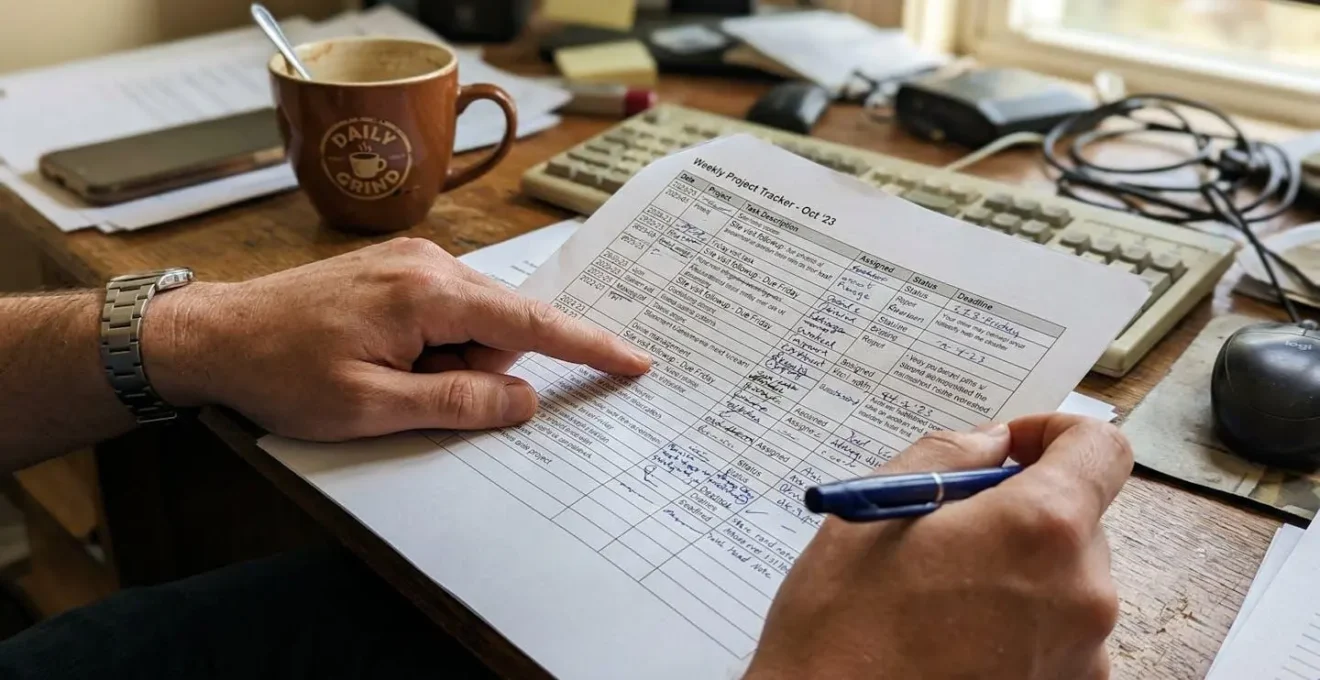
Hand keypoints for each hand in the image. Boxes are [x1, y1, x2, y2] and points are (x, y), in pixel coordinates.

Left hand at [141, 237, 650, 439]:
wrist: (213, 335)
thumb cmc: (282, 372)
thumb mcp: (371, 407)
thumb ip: (457, 403)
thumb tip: (524, 402)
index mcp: (428, 291)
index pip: (530, 323)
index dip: (587, 347)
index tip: (635, 361)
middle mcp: (429, 261)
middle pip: (501, 326)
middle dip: (480, 372)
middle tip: (412, 398)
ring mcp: (412, 261)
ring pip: (474, 324)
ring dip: (450, 363)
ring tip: (382, 381)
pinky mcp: (397, 270)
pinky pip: (447, 314)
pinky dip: (436, 348)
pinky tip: (388, 364)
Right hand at [745, 414, 1131, 679]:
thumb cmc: (841, 628)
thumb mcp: (874, 514)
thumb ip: (947, 457)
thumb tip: (992, 444)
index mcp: (1041, 528)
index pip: (1100, 449)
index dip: (1053, 433)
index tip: (1006, 451)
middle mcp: (1083, 591)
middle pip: (1079, 518)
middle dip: (1021, 509)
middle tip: (947, 530)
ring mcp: (1083, 654)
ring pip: (1066, 578)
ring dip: (1018, 568)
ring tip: (939, 593)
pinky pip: (1059, 634)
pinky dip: (1019, 622)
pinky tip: (954, 636)